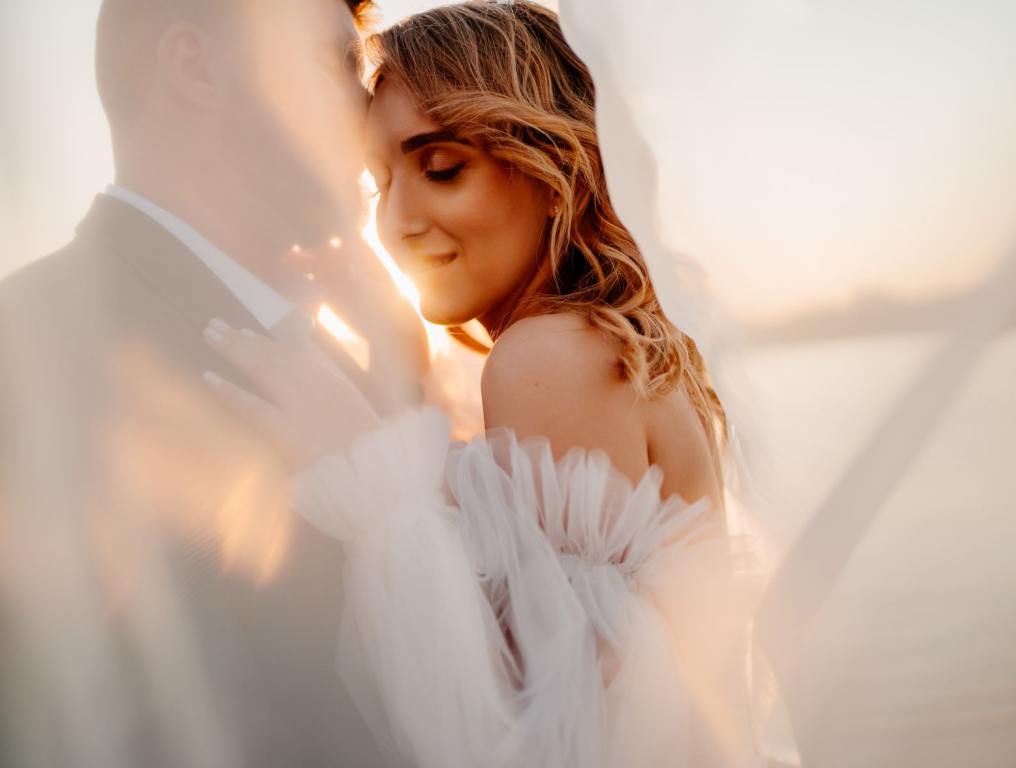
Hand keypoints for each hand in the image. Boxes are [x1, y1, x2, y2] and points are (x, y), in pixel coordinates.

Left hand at [202, 318, 380, 467]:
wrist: (373, 473)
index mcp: (333, 379)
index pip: (298, 348)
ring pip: (260, 368)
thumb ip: (333, 393)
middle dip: (243, 338)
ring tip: (209, 334)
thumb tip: (313, 380)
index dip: (270, 337)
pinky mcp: (285, 430)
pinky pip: (253, 406)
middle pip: (272, 353)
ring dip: (233, 348)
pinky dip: (229, 391)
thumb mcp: (356, 414)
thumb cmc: (369, 449)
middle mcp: (314, 384)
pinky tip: (209, 377)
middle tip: (216, 324)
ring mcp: (299, 405)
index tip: (250, 331)